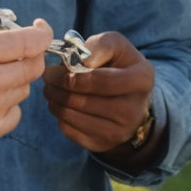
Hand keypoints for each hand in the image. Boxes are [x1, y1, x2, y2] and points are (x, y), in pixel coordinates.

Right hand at [0, 18, 52, 185]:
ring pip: (24, 87)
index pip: (28, 42)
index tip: (39, 28)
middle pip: (33, 65)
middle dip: (30, 54)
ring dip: (14, 78)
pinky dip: (8, 102)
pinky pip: (16, 110)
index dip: (41, 32)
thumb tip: (11, 22)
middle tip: (17, 51)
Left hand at [42, 31, 154, 154]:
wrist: (129, 98)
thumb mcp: (116, 46)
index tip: (62, 71)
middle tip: (48, 78)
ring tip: (50, 89)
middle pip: (87, 102)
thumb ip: (101, 45)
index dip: (79, 77)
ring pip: (75, 118)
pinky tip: (60, 104)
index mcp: (142, 79)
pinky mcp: (104, 144)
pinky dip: (60, 117)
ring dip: (55, 101)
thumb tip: (81, 62)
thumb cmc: (118, 65)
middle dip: (60, 88)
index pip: (105, 82)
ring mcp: (120, 132)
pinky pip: (72, 132)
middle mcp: (135, 110)